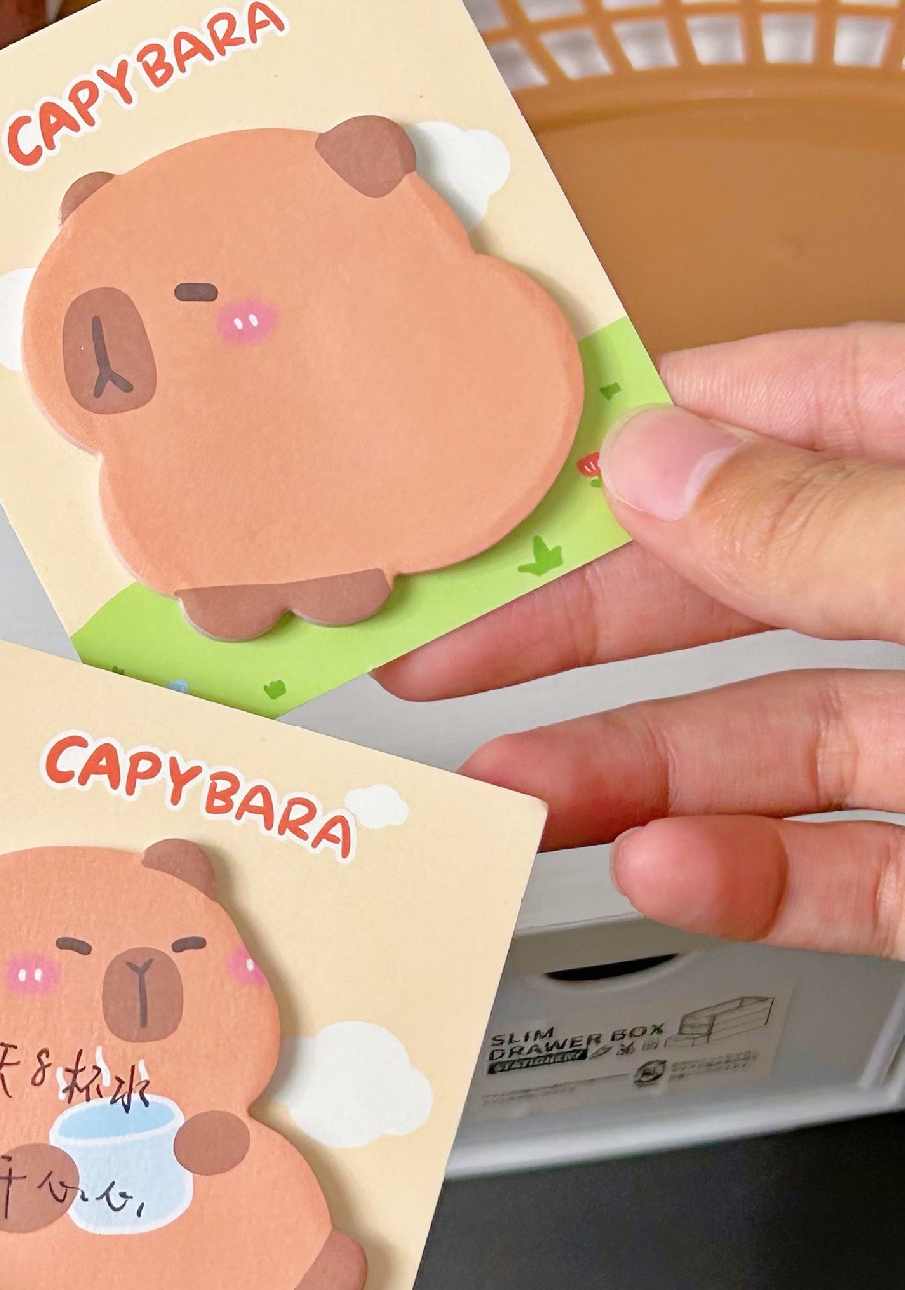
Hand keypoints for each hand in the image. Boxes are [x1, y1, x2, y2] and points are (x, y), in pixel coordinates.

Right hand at [376, 323, 904, 958]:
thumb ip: (830, 524)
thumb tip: (659, 468)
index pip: (782, 410)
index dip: (623, 437)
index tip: (482, 475)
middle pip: (737, 587)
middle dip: (576, 627)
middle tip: (437, 645)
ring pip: (775, 741)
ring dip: (629, 771)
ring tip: (513, 790)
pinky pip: (852, 870)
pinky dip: (752, 879)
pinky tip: (666, 870)